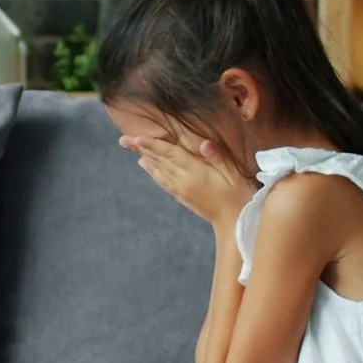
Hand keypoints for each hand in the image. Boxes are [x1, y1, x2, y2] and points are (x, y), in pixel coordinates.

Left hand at [123, 135, 248, 222]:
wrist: (234, 224)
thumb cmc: (239, 196)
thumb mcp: (235, 174)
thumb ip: (218, 158)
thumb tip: (204, 144)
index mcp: (196, 174)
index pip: (171, 155)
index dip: (154, 145)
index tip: (137, 137)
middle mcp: (184, 182)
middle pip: (160, 161)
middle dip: (141, 148)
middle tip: (123, 139)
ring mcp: (181, 190)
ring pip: (159, 170)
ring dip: (144, 156)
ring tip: (130, 147)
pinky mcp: (182, 197)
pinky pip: (163, 181)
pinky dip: (152, 171)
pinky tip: (145, 164)